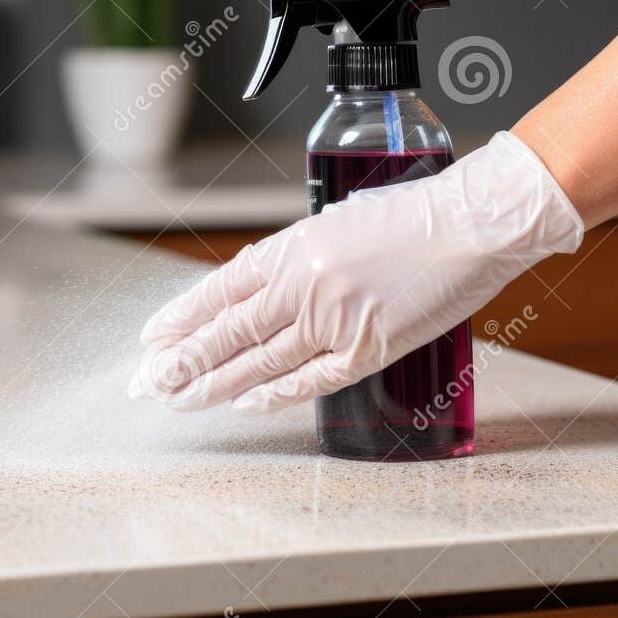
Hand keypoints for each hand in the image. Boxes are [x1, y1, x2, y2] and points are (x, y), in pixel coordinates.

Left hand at [130, 131, 582, 413]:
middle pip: (227, 333)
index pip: (219, 291)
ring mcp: (335, 320)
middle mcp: (305, 285)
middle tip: (145, 384)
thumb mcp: (338, 221)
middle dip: (181, 362)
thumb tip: (264, 286)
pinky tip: (246, 404)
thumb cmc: (414, 214)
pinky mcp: (369, 348)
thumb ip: (298, 257)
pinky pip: (311, 379)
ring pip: (259, 363)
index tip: (152, 339)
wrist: (472, 224)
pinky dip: (276, 394)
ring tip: (180, 401)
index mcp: (293, 247)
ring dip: (215, 385)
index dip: (182, 318)